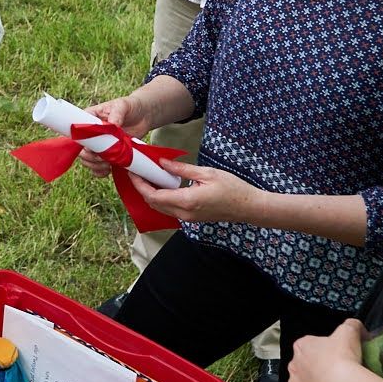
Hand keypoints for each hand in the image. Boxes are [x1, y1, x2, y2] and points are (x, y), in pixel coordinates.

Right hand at [78, 91, 145, 174]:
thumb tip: (112, 125)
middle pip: (80, 150)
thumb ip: (116, 114)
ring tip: (108, 164)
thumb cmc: (129, 106)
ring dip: (95, 165)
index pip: (77, 132)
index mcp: (89, 119)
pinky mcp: (107, 154)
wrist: (143, 115)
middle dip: (90, 157)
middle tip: (103, 157)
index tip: (92, 147)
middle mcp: (91, 134)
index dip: (81, 142)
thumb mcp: (122, 106)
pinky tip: (108, 170)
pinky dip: (100, 171)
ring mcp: (98, 145)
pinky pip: (97, 167)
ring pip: (87, 160)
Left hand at [137, 159, 264, 224]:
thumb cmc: (232, 188)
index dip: (139, 185)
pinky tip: (163, 185)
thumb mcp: (206, 173)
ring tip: (148, 175)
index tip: (133, 172)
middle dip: (142, 188)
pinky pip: (170, 209)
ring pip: (160, 208)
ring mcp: (187, 218)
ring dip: (151, 194)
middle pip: (153, 203)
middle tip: (138, 171)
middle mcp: (183, 213)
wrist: (248, 207)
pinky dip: (161, 198)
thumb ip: (181, 169)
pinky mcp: (191, 218)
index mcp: (185, 201)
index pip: (153, 195)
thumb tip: (162, 163)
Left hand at [289, 319, 372, 381]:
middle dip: (319, 368)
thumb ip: (351, 325)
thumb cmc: (343, 358)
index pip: (311, 345)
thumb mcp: (350, 331)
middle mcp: (293, 364)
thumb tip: (356, 327)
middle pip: (306, 364)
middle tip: (338, 373)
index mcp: (302, 346)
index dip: (326, 350)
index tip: (338, 356)